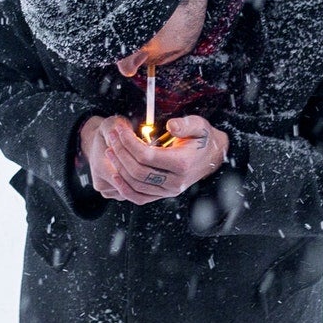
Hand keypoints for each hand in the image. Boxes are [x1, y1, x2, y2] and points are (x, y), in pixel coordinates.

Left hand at [79, 113, 227, 204]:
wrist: (212, 156)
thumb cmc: (202, 138)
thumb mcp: (198, 126)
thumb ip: (185, 125)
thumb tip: (170, 126)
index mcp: (182, 164)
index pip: (146, 155)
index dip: (128, 142)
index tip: (119, 129)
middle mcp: (175, 182)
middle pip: (137, 171)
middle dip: (120, 152)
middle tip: (112, 137)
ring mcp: (168, 191)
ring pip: (135, 185)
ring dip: (119, 168)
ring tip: (110, 150)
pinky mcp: (163, 195)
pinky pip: (139, 198)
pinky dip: (124, 189)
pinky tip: (115, 175)